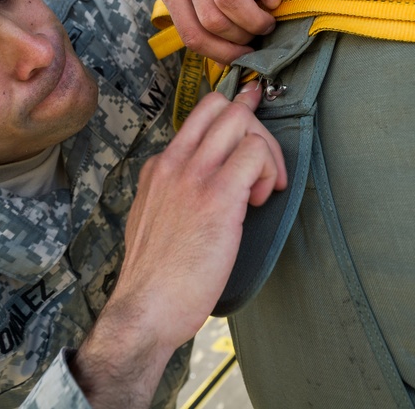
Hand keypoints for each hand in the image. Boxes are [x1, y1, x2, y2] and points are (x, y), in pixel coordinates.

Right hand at [70, 82, 285, 407]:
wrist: (146, 307)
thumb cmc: (154, 277)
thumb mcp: (150, 220)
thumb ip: (171, 195)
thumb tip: (202, 189)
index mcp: (158, 168)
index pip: (199, 118)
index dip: (232, 120)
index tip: (250, 127)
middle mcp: (174, 163)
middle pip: (220, 106)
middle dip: (253, 124)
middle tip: (263, 159)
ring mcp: (194, 176)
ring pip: (240, 120)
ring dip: (265, 148)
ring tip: (262, 186)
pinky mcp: (218, 195)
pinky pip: (255, 154)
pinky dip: (269, 171)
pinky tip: (259, 200)